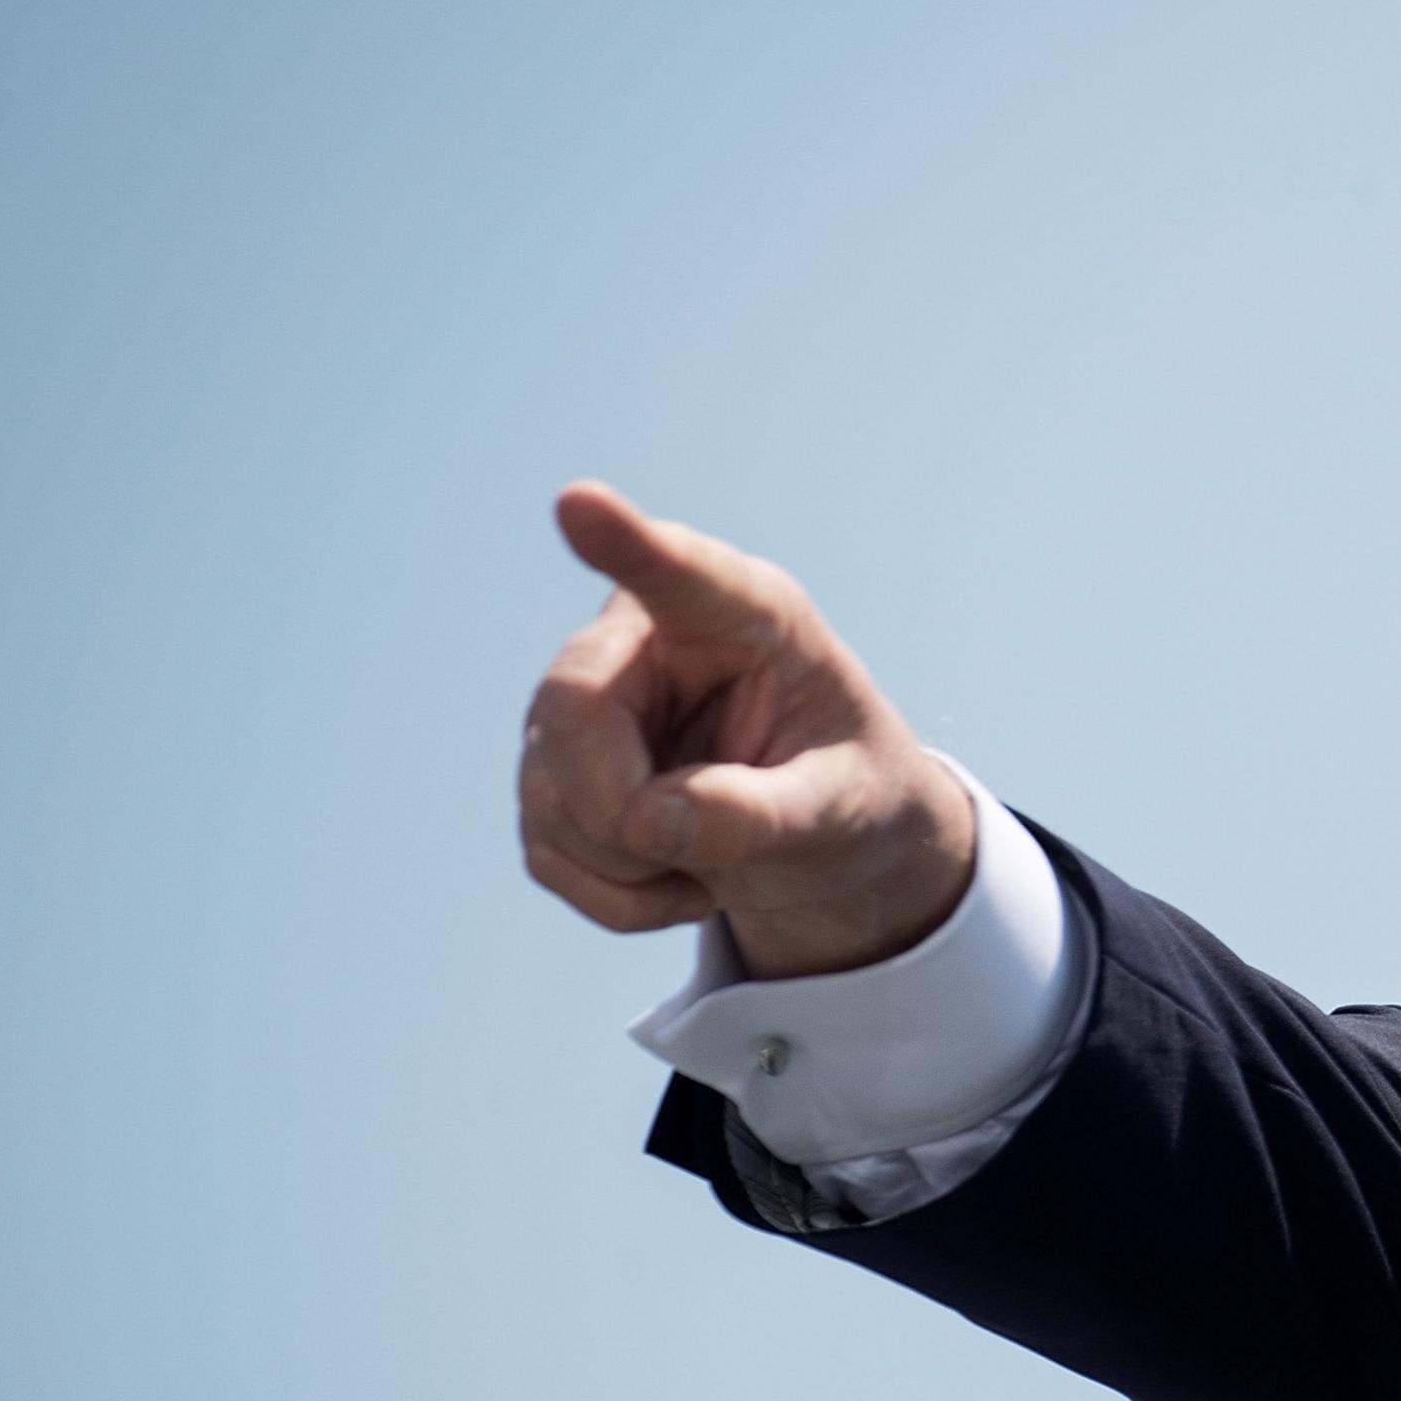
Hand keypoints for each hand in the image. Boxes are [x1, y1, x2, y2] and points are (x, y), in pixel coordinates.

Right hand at [519, 482, 975, 978]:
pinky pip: (548, 851)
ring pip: (550, 794)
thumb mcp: (844, 809)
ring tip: (720, 857)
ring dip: (633, 864)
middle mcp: (647, 638)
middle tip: (700, 858)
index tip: (580, 503)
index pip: (678, 572)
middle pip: (572, 711)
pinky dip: (618, 896)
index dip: (625, 542)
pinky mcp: (554, 772)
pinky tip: (681, 876)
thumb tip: (650, 822)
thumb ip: (762, 813)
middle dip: (625, 811)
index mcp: (746, 614)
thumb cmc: (853, 792)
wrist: (832, 838)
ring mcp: (586, 701)